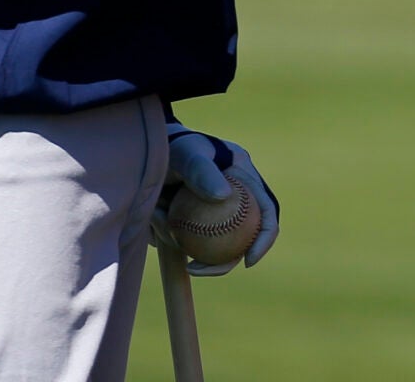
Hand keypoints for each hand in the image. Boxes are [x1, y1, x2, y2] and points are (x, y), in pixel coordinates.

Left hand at [151, 123, 280, 275]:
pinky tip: (153, 221)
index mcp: (245, 181)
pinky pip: (185, 242)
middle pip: (239, 240)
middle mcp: (233, 200)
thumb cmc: (175, 146)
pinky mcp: (192, 223)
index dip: (264, 239)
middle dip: (220, 262)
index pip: (266, 212)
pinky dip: (167, 236)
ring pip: (207, 245)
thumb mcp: (189, 154)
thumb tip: (223, 197)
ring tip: (157, 215)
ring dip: (179, 237)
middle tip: (194, 269)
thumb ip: (202, 171)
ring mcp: (212, 214)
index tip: (249, 261)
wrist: (149, 148)